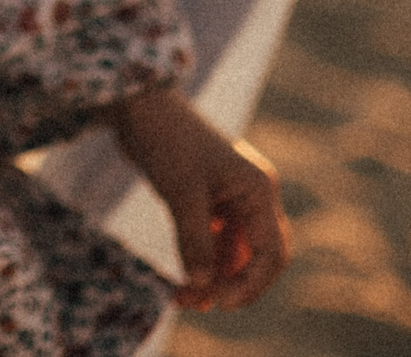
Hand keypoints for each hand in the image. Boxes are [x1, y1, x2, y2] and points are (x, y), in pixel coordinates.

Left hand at [110, 87, 288, 311]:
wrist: (139, 106)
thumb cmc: (166, 140)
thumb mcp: (181, 192)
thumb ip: (194, 240)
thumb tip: (202, 285)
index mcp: (258, 190)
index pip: (271, 253)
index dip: (251, 284)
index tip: (220, 303)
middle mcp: (252, 196)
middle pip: (258, 257)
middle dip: (233, 285)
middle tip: (199, 304)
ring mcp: (231, 199)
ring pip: (233, 253)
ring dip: (214, 278)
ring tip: (182, 299)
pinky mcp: (208, 202)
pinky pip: (214, 242)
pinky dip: (201, 262)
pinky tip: (183, 281)